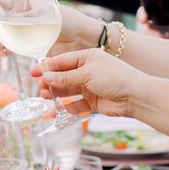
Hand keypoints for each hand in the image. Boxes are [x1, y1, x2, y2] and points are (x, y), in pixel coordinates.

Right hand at [0, 3, 101, 58]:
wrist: (82, 39)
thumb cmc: (65, 20)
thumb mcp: (42, 17)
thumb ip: (22, 21)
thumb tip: (2, 23)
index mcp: (26, 2)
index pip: (1, 3)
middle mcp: (25, 16)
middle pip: (0, 20)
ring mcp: (27, 30)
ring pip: (6, 34)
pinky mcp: (32, 45)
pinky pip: (15, 46)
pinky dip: (7, 48)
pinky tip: (1, 50)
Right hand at [35, 48, 149, 117]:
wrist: (136, 96)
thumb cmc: (115, 78)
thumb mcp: (87, 73)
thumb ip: (66, 77)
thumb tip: (45, 77)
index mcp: (87, 57)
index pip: (62, 61)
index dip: (47, 67)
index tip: (32, 73)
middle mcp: (87, 71)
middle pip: (63, 76)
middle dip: (50, 82)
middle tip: (40, 88)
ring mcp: (89, 87)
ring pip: (67, 91)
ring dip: (55, 94)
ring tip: (45, 97)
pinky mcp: (92, 102)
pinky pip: (75, 105)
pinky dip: (65, 108)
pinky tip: (55, 111)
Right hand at [133, 0, 168, 45]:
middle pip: (150, 12)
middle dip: (142, 13)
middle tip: (144, 19)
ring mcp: (165, 34)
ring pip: (147, 27)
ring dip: (146, 30)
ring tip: (158, 38)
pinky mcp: (162, 47)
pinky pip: (150, 43)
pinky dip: (149, 42)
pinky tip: (160, 44)